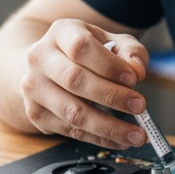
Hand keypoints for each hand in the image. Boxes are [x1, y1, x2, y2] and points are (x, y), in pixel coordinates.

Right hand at [20, 20, 149, 148]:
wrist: (48, 67)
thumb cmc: (88, 53)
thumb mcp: (112, 42)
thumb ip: (130, 52)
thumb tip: (137, 71)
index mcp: (61, 32)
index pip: (81, 47)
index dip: (108, 65)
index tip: (134, 79)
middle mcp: (40, 58)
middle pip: (75, 80)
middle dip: (112, 96)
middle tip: (140, 107)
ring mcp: (34, 87)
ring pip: (72, 112)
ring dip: (109, 127)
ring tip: (137, 135)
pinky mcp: (35, 113)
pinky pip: (70, 131)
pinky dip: (100, 138)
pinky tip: (120, 140)